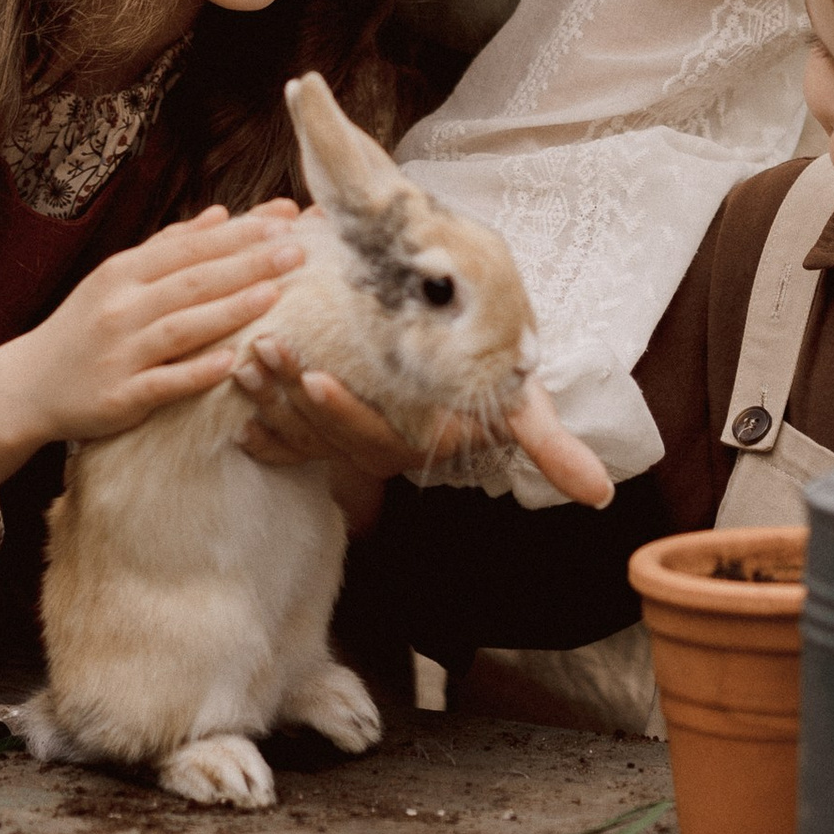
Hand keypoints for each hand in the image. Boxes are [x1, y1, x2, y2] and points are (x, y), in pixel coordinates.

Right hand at [17, 204, 306, 446]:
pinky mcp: (118, 397)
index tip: (284, 221)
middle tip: (297, 250)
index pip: (190, 248)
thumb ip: (171, 247)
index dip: (239, 233)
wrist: (29, 385)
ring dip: (229, 310)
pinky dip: (195, 372)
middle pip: (192, 281)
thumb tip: (223, 214)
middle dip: (247, 263)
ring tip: (275, 295)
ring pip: (181, 327)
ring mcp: (119, 353)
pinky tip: (230, 362)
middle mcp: (120, 307)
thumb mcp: (118, 278)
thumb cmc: (84, 326)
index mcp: (123, 273)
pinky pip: (162, 383)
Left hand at [236, 338, 613, 510]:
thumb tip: (600, 496)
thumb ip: (548, 443)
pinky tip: (233, 395)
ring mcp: (344, 434)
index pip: (371, 438)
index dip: (340, 413)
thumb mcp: (520, 401)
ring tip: (244, 354)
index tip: (314, 376)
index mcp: (414, 443)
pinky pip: (283, 431)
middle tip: (264, 350)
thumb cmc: (491, 366)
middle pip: (324, 432)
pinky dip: (259, 415)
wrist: (464, 337)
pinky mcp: (322, 420)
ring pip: (297, 427)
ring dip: (268, 396)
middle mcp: (375, 446)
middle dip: (290, 395)